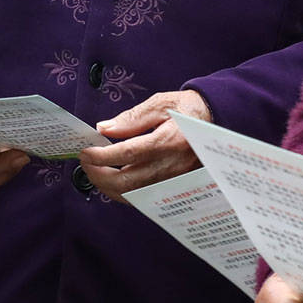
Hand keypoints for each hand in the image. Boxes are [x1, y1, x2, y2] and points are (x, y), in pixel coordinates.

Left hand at [80, 88, 208, 199]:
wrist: (216, 121)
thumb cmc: (187, 110)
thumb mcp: (160, 104)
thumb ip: (131, 118)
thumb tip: (104, 129)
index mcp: (168, 141)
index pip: (128, 154)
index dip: (102, 157)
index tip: (86, 152)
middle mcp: (172, 165)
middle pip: (128, 181)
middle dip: (99, 175)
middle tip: (85, 163)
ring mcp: (174, 180)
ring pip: (134, 195)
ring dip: (108, 187)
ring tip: (95, 172)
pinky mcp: (175, 187)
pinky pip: (144, 198)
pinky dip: (124, 193)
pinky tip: (113, 182)